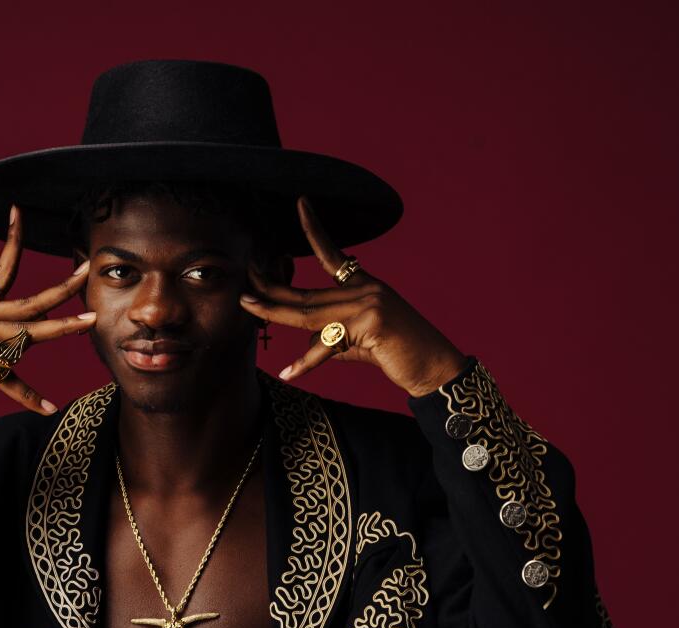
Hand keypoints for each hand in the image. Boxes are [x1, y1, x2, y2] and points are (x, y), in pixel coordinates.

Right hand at [0, 204, 96, 433]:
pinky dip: (29, 396)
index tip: (18, 211)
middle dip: (62, 288)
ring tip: (90, 321)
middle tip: (87, 269)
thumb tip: (39, 330)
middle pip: (27, 302)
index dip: (11, 242)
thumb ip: (9, 338)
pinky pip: (9, 377)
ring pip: (27, 334)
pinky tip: (48, 407)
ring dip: (62, 328)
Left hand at [238, 195, 466, 397]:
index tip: (300, 203)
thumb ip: (332, 339)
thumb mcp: (359, 342)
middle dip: (271, 288)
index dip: (313, 229)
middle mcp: (366, 288)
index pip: (332, 253)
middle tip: (244, 284)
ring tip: (247, 307)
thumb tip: (305, 343)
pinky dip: (307, 362)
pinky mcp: (372, 322)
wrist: (434, 367)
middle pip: (307, 292)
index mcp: (364, 286)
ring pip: (309, 313)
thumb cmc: (399, 354)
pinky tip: (288, 372)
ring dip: (273, 313)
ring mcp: (369, 302)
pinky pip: (328, 344)